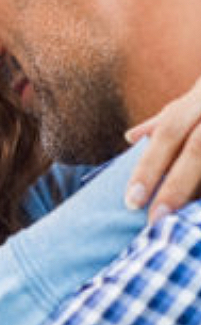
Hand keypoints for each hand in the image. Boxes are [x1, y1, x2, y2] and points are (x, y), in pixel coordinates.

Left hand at [125, 76, 200, 222]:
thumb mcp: (197, 98)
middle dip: (175, 186)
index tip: (130, 201)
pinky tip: (200, 219)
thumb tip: (132, 137)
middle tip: (154, 220)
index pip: (168, 132)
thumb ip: (168, 119)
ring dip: (199, 191)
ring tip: (188, 226)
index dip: (148, 167)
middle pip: (198, 148)